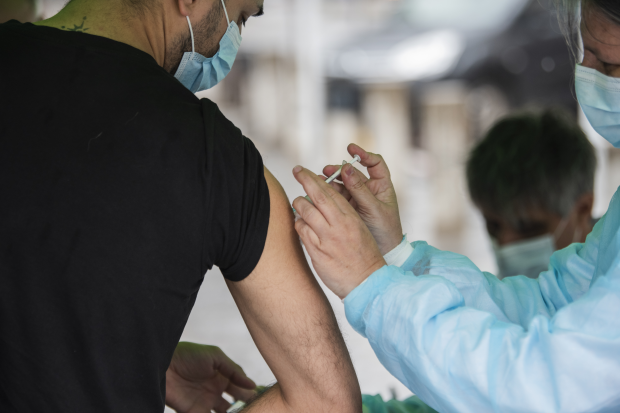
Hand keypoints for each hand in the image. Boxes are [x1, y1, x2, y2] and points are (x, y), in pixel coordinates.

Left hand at [166, 342, 255, 412]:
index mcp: (222, 375)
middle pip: (237, 402)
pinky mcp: (196, 412)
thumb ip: (234, 370)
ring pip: (226, 412)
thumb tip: (252, 384)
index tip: (263, 397)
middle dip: (247, 404)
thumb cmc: (188, 356)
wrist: (163, 366)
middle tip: (257, 407)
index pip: (241, 386)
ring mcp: (206, 402)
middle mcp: (216, 390)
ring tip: (249, 411)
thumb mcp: (215, 356)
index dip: (251, 391)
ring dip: (236, 412)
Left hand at [292, 166, 385, 298]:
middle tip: (296, 170)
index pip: (331, 192)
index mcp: (351, 217)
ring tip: (298, 204)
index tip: (304, 171)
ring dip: (299, 205)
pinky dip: (299, 224)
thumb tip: (323, 201)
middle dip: (305, 180)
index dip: (316, 179)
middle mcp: (339, 225)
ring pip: (305, 212)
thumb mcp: (359, 229)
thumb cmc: (364, 255)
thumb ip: (342, 215)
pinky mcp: (318, 252)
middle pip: (317, 196)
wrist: (367, 282)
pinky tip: (300, 224)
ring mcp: (327, 239)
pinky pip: (302, 232)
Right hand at [323, 144, 402, 255]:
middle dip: (339, 169)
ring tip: (319, 180)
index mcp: (381, 186)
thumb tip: (347, 168)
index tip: (350, 149)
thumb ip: (360, 190)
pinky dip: (327, 193)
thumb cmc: (385, 230)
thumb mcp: (374, 209)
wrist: (382, 252)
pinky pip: (336, 196)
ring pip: (342, 183)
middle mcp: (369, 189)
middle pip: (352, 172)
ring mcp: (357, 198)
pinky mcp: (347, 208)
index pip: (374, 163)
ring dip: (330, 180)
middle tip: (327, 170)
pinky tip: (318, 191)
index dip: (363, 154)